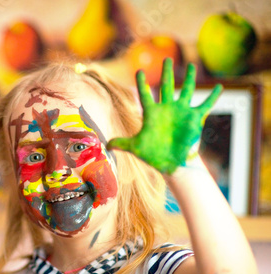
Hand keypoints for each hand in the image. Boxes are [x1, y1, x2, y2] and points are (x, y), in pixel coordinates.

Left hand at [107, 58, 221, 173]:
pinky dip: (213, 97)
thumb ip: (121, 143)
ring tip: (192, 65)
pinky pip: (205, 105)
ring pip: (186, 91)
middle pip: (166, 87)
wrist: (172, 163)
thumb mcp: (136, 147)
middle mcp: (166, 109)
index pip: (144, 95)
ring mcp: (181, 112)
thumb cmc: (154, 155)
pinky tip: (219, 87)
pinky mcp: (194, 118)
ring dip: (189, 79)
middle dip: (167, 72)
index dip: (142, 84)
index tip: (139, 71)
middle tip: (167, 58)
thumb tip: (106, 144)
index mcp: (151, 114)